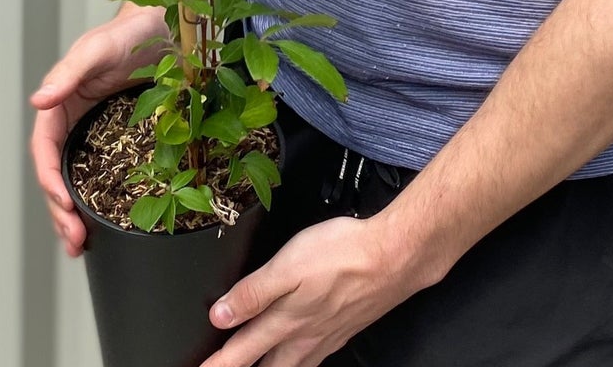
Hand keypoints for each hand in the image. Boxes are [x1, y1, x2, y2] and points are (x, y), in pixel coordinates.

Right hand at [29, 7, 168, 254]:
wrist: (165, 27)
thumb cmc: (128, 33)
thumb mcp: (98, 48)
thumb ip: (69, 71)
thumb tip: (38, 100)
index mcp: (61, 103)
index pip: (45, 149)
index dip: (50, 180)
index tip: (64, 205)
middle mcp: (74, 123)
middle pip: (57, 174)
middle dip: (59, 210)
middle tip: (74, 241)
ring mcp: (96, 134)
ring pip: (77, 181)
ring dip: (74, 215)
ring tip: (79, 246)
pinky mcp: (120, 141)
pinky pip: (105, 176)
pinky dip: (100, 202)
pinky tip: (105, 226)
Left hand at [198, 215, 420, 366]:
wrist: (393, 257)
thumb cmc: (342, 255)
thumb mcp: (288, 266)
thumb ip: (253, 292)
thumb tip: (220, 316)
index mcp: (284, 321)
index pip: (242, 351)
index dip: (219, 364)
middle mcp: (303, 337)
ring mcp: (324, 337)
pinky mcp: (342, 331)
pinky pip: (313, 359)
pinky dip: (298, 364)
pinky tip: (299, 356)